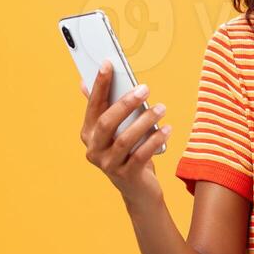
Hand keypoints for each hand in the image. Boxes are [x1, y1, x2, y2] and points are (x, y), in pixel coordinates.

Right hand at [79, 60, 169, 203]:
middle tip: (145, 88)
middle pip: (107, 121)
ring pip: (125, 138)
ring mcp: (108, 164)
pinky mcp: (126, 175)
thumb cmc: (128, 153)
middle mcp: (94, 149)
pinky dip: (155, 140)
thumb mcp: (116, 132)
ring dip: (145, 120)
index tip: (108, 64)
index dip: (100, 84)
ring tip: (162, 108)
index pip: (93, 105)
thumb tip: (85, 82)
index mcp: (89, 133)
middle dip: (126, 103)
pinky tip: (167, 129)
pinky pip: (141, 154)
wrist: (139, 190)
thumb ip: (104, 109)